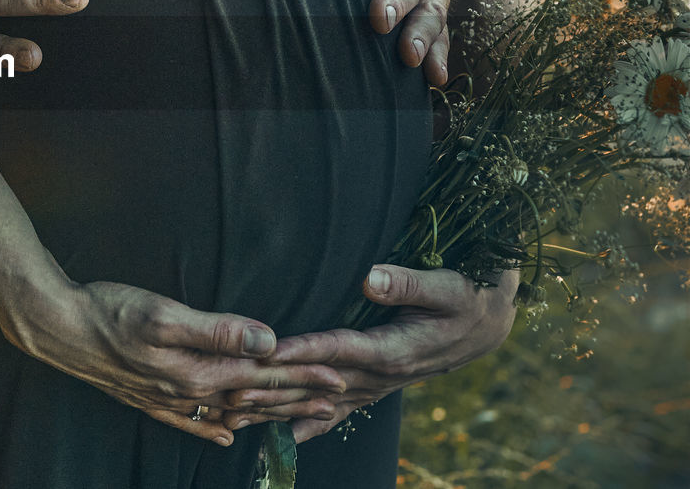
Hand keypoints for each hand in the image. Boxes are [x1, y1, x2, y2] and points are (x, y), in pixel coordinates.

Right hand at [12, 281, 346, 446]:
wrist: (56, 327)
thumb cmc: (108, 311)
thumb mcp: (165, 314)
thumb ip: (218, 330)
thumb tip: (266, 340)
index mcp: (199, 370)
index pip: (264, 373)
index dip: (303, 372)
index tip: (341, 371)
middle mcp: (187, 391)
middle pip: (253, 397)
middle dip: (298, 397)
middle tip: (338, 397)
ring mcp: (166, 399)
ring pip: (229, 412)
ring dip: (267, 414)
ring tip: (299, 418)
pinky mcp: (146, 398)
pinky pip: (190, 422)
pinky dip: (213, 429)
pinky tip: (226, 437)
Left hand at [221, 265, 517, 441]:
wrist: (485, 326)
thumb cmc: (465, 298)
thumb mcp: (445, 287)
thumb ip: (408, 283)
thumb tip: (371, 277)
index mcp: (393, 348)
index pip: (340, 348)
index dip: (305, 350)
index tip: (272, 353)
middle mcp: (379, 375)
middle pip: (317, 382)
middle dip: (274, 387)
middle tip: (231, 392)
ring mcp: (375, 386)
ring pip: (318, 402)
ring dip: (277, 408)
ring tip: (236, 416)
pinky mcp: (374, 388)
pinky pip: (336, 413)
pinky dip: (308, 425)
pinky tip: (282, 438)